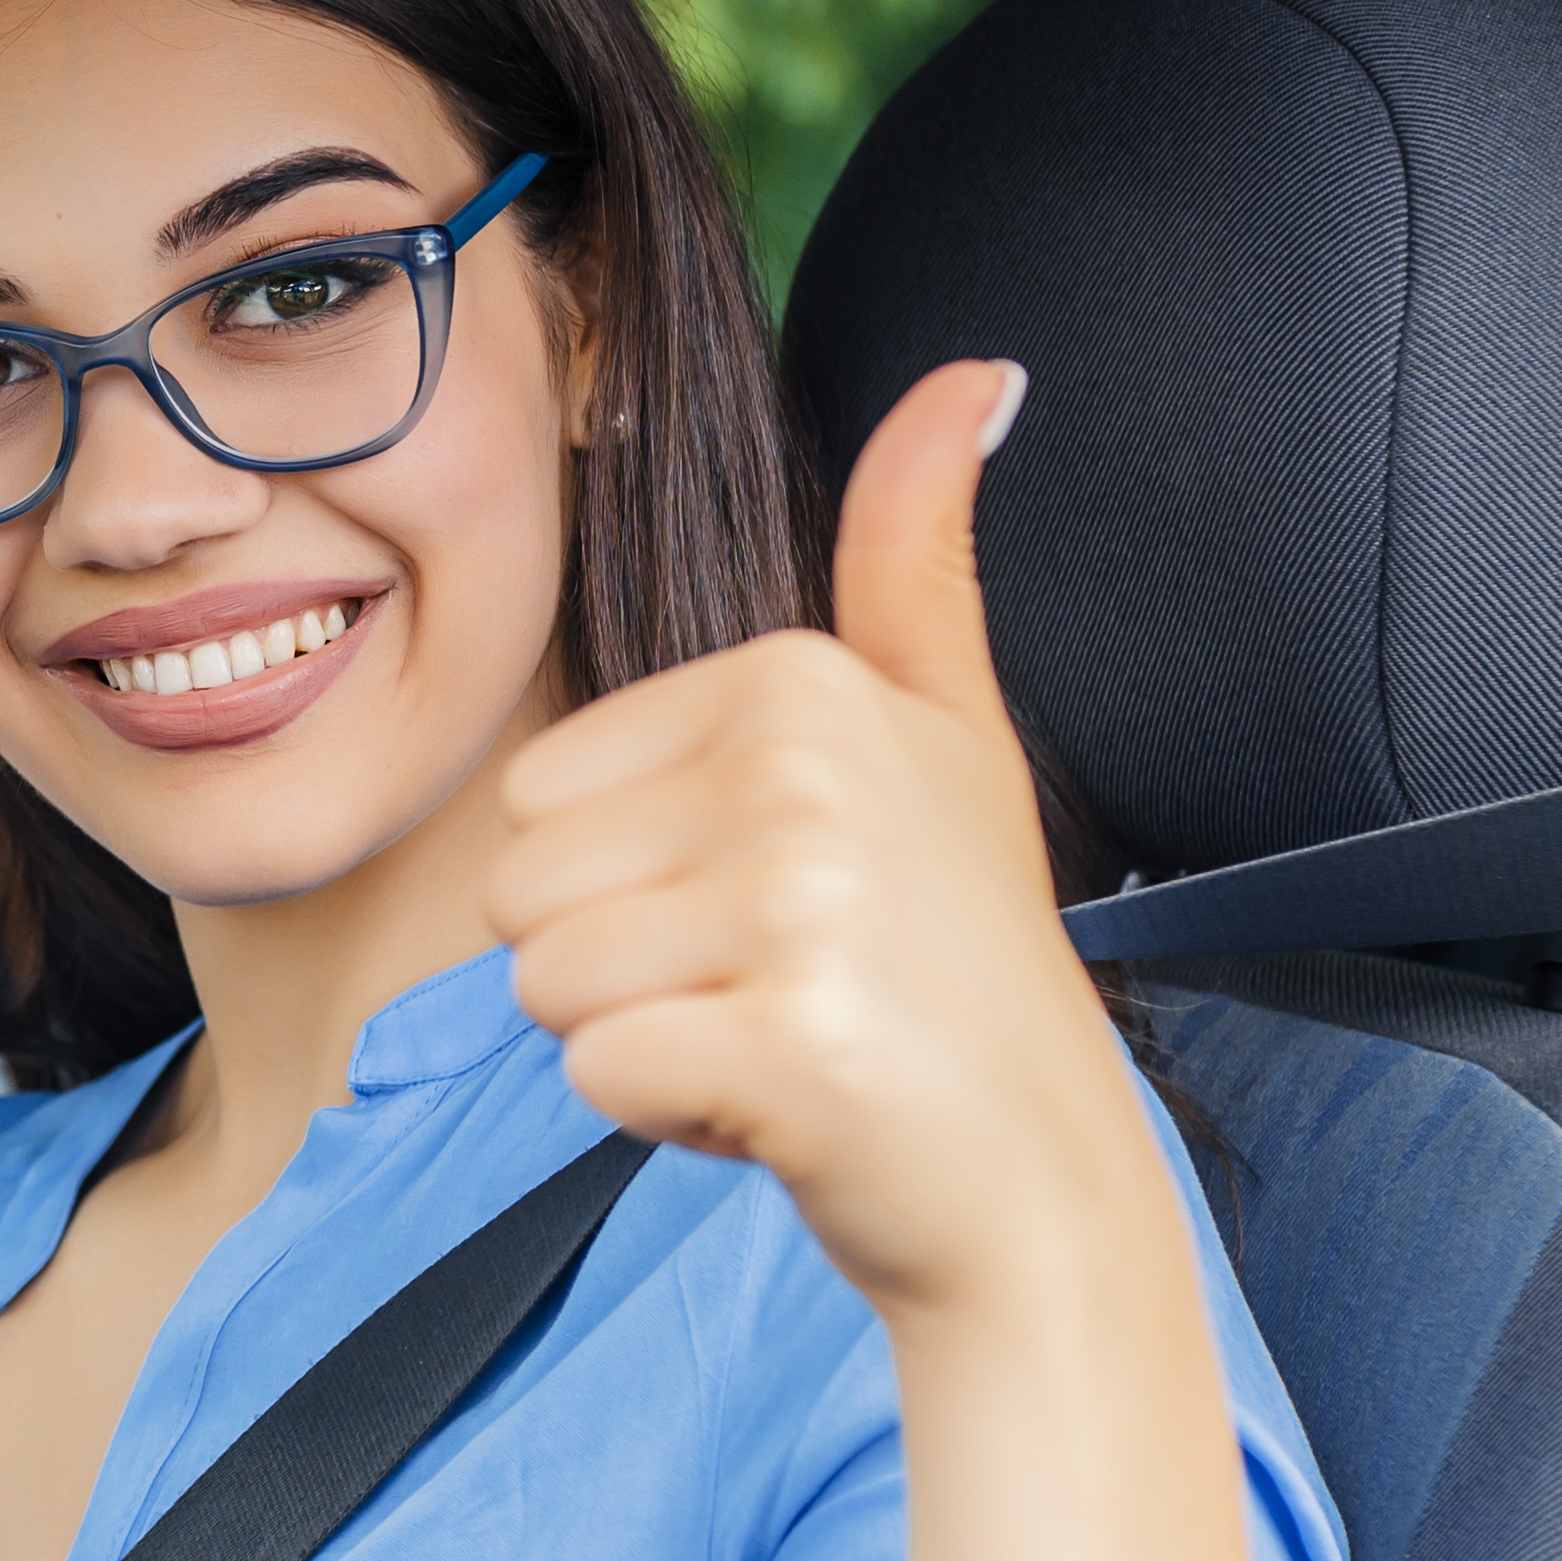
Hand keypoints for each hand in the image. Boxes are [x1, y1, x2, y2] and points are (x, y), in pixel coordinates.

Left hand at [482, 359, 1158, 1323]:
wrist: (1041, 1187)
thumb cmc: (959, 968)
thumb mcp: (946, 730)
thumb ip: (917, 555)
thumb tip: (977, 373)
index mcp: (803, 684)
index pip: (541, 793)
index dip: (637, 880)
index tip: (780, 912)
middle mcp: (804, 773)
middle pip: (520, 885)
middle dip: (622, 964)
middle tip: (773, 986)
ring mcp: (805, 908)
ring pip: (542, 983)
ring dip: (638, 1039)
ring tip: (778, 1036)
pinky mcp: (790, 1046)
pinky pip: (595, 1074)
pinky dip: (668, 1114)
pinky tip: (780, 1107)